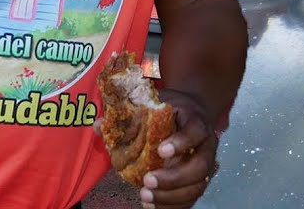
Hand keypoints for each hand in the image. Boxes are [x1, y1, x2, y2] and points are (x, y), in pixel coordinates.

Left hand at [139, 90, 219, 208]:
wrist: (191, 114)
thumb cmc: (169, 110)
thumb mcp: (152, 104)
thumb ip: (128, 116)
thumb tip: (97, 126)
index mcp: (195, 121)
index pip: (195, 132)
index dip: (181, 143)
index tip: (161, 150)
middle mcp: (206, 145)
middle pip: (200, 166)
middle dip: (174, 178)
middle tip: (147, 180)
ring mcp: (205, 165)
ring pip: (196, 187)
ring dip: (171, 196)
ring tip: (144, 195)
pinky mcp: (198, 181)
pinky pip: (190, 199)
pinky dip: (172, 206)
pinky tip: (151, 205)